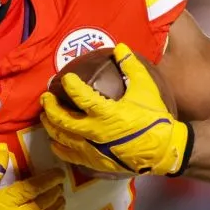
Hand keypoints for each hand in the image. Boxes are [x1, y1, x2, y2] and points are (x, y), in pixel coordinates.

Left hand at [40, 44, 193, 176]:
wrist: (164, 150)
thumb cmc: (154, 118)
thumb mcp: (145, 88)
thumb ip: (131, 66)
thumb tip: (120, 47)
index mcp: (106, 112)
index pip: (79, 95)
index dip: (70, 85)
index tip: (66, 78)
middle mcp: (94, 132)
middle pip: (62, 119)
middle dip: (50, 107)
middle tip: (45, 98)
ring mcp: (92, 150)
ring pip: (62, 138)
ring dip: (50, 126)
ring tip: (45, 117)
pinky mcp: (95, 162)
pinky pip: (70, 156)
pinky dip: (60, 148)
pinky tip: (55, 142)